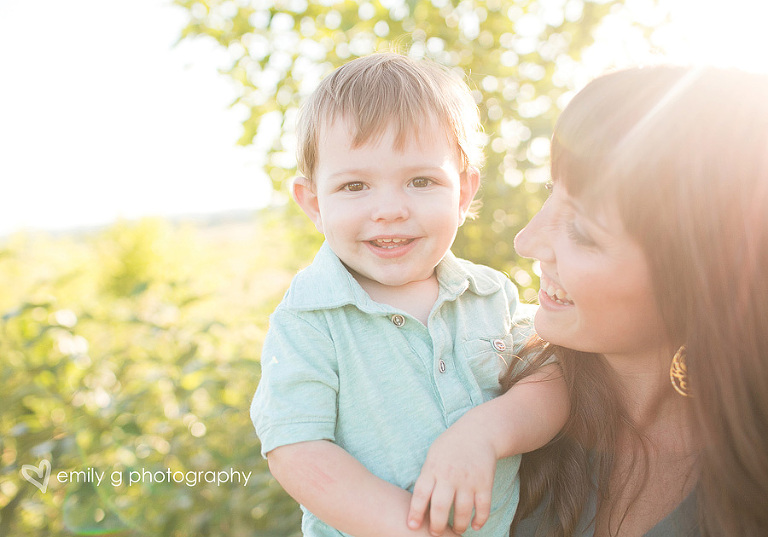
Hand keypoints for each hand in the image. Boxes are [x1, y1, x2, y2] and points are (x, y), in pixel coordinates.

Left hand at [407, 417, 496, 535]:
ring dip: (458, 526)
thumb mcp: (433, 456)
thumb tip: (418, 503)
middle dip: (437, 526)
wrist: (478, 432)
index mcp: (433, 468)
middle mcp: (450, 475)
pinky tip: (474, 525)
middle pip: (441, 506)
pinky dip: (480, 520)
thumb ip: (427, 477)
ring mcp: (469, 480)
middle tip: (435, 534)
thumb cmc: (450, 446)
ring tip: (456, 531)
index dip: (415, 512)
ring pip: (463, 511)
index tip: (412, 526)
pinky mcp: (485, 482)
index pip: (421, 493)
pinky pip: (483, 507)